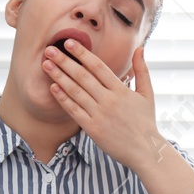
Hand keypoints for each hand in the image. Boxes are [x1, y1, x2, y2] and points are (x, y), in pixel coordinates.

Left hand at [43, 42, 165, 170]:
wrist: (145, 150)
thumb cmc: (145, 121)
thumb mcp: (147, 94)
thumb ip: (142, 70)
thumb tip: (140, 47)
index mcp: (121, 90)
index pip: (98, 67)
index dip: (82, 53)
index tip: (69, 42)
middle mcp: (108, 100)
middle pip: (82, 76)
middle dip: (64, 61)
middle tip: (49, 50)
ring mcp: (99, 114)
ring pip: (75, 91)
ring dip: (59, 76)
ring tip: (46, 65)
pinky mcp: (92, 128)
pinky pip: (74, 111)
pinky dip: (62, 98)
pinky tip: (53, 88)